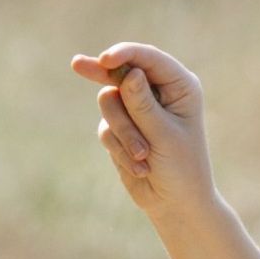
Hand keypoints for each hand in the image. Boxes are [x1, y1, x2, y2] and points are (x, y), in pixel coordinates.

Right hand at [70, 42, 215, 219]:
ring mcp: (136, 108)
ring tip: (142, 156)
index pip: (149, 59)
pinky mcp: (121, 127)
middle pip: (120, 74)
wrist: (175, 204)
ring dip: (122, 131)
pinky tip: (139, 167)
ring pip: (108, 102)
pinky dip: (118, 148)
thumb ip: (143, 105)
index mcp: (179, 86)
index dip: (125, 54)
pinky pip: (105, 128)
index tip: (105, 60)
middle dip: (106, 80)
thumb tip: (130, 73)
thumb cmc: (181, 169)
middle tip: (77, 64)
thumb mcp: (164, 136)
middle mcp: (157, 91)